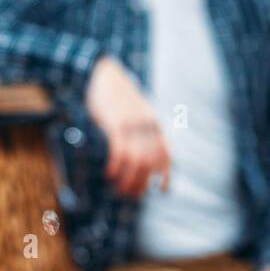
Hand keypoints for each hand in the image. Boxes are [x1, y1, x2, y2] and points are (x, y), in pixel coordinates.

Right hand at [85, 56, 169, 197]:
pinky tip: (110, 174)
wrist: (104, 75)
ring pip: (135, 161)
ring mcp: (133, 125)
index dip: (165, 175)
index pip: (166, 155)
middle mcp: (148, 126)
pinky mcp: (117, 124)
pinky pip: (120, 151)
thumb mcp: (136, 112)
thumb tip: (143, 152)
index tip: (161, 190)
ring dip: (128, 180)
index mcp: (155, 124)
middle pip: (149, 163)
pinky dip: (116, 166)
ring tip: (119, 190)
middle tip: (131, 195)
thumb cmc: (117, 96)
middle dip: (141, 183)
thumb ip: (142, 130)